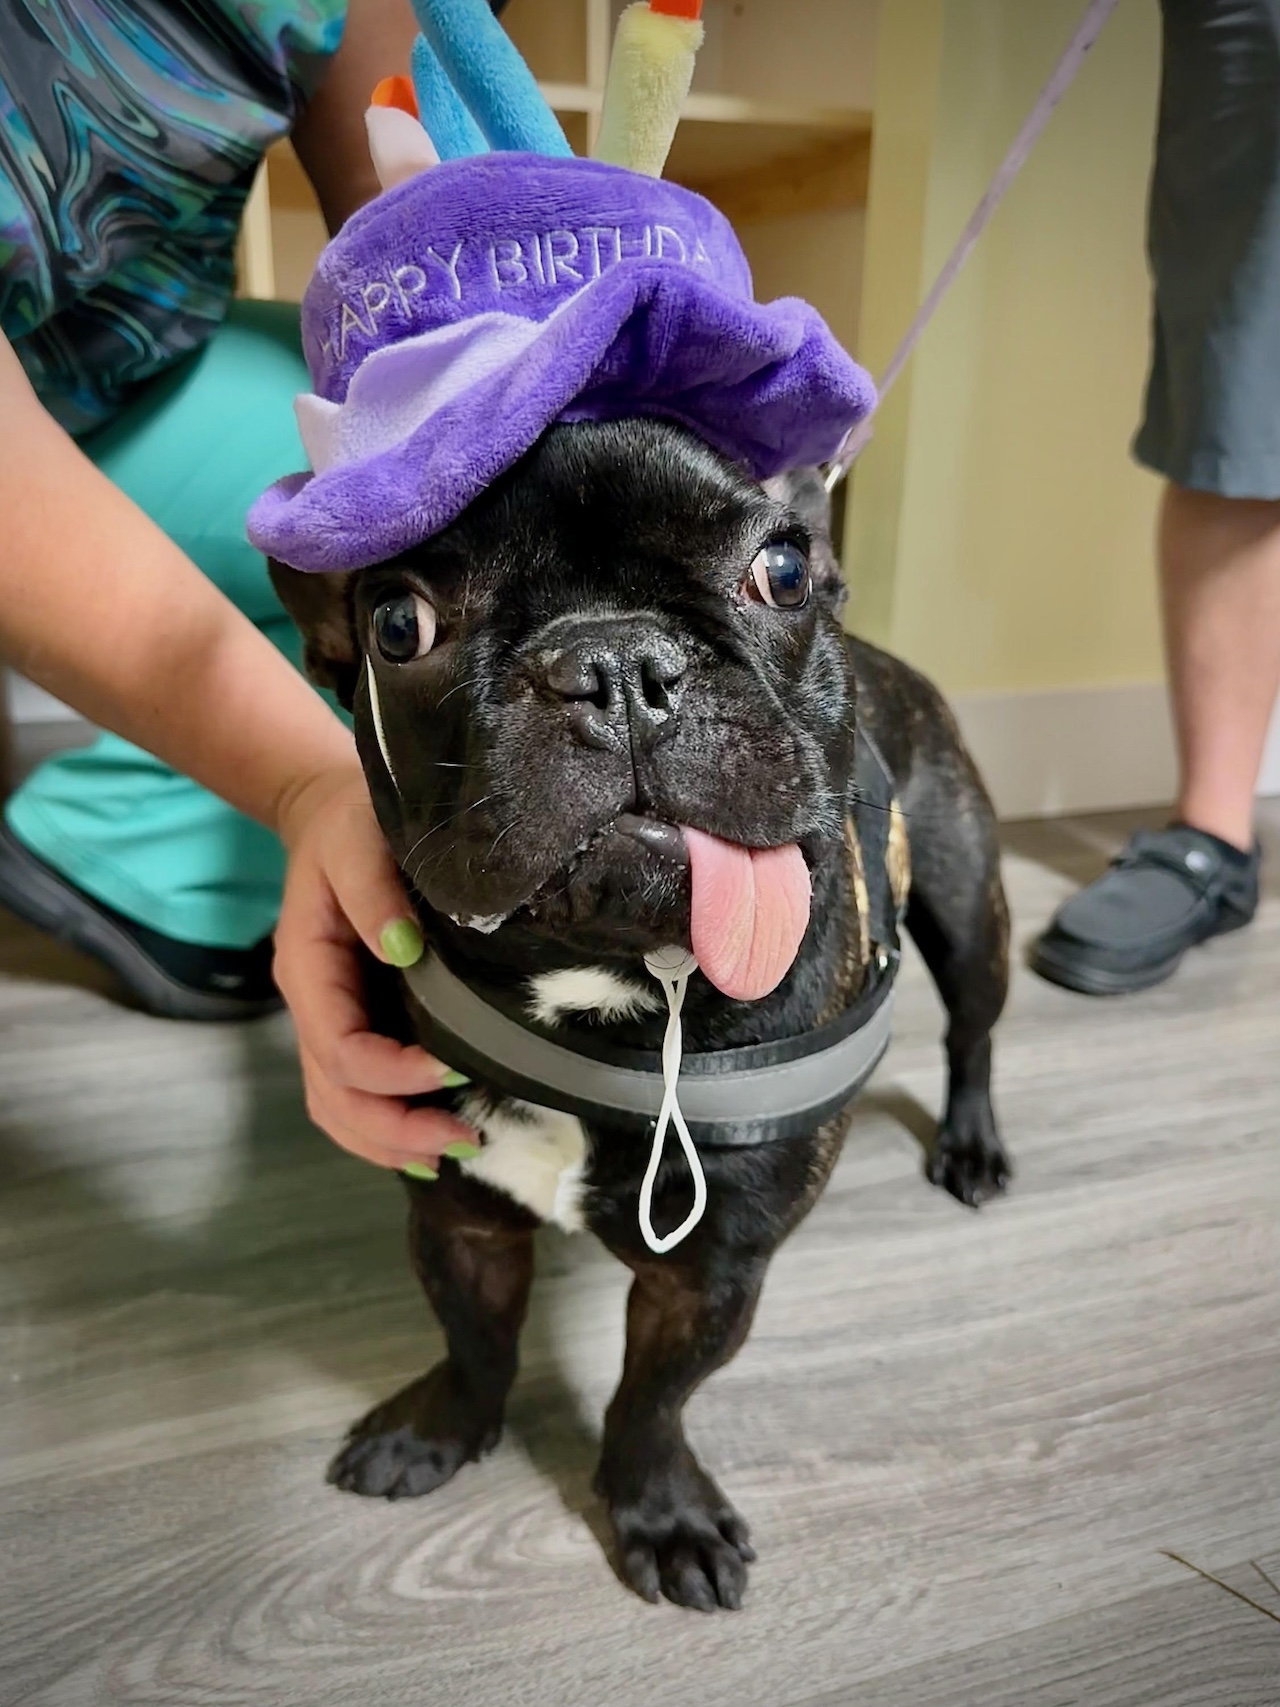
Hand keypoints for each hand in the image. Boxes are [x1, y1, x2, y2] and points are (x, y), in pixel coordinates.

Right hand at [274, 764, 477, 1171]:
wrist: (332, 812)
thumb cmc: (352, 821)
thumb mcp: (360, 840)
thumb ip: (376, 892)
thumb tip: (403, 950)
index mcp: (307, 967)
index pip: (339, 1046)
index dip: (392, 1072)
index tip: (454, 1068)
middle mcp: (311, 1005)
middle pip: (335, 1096)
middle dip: (394, 1130)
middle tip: (463, 1140)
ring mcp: (328, 1020)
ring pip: (338, 1107)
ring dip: (388, 1142)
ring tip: (452, 1154)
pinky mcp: (352, 1023)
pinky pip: (353, 1094)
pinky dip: (385, 1129)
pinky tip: (430, 1144)